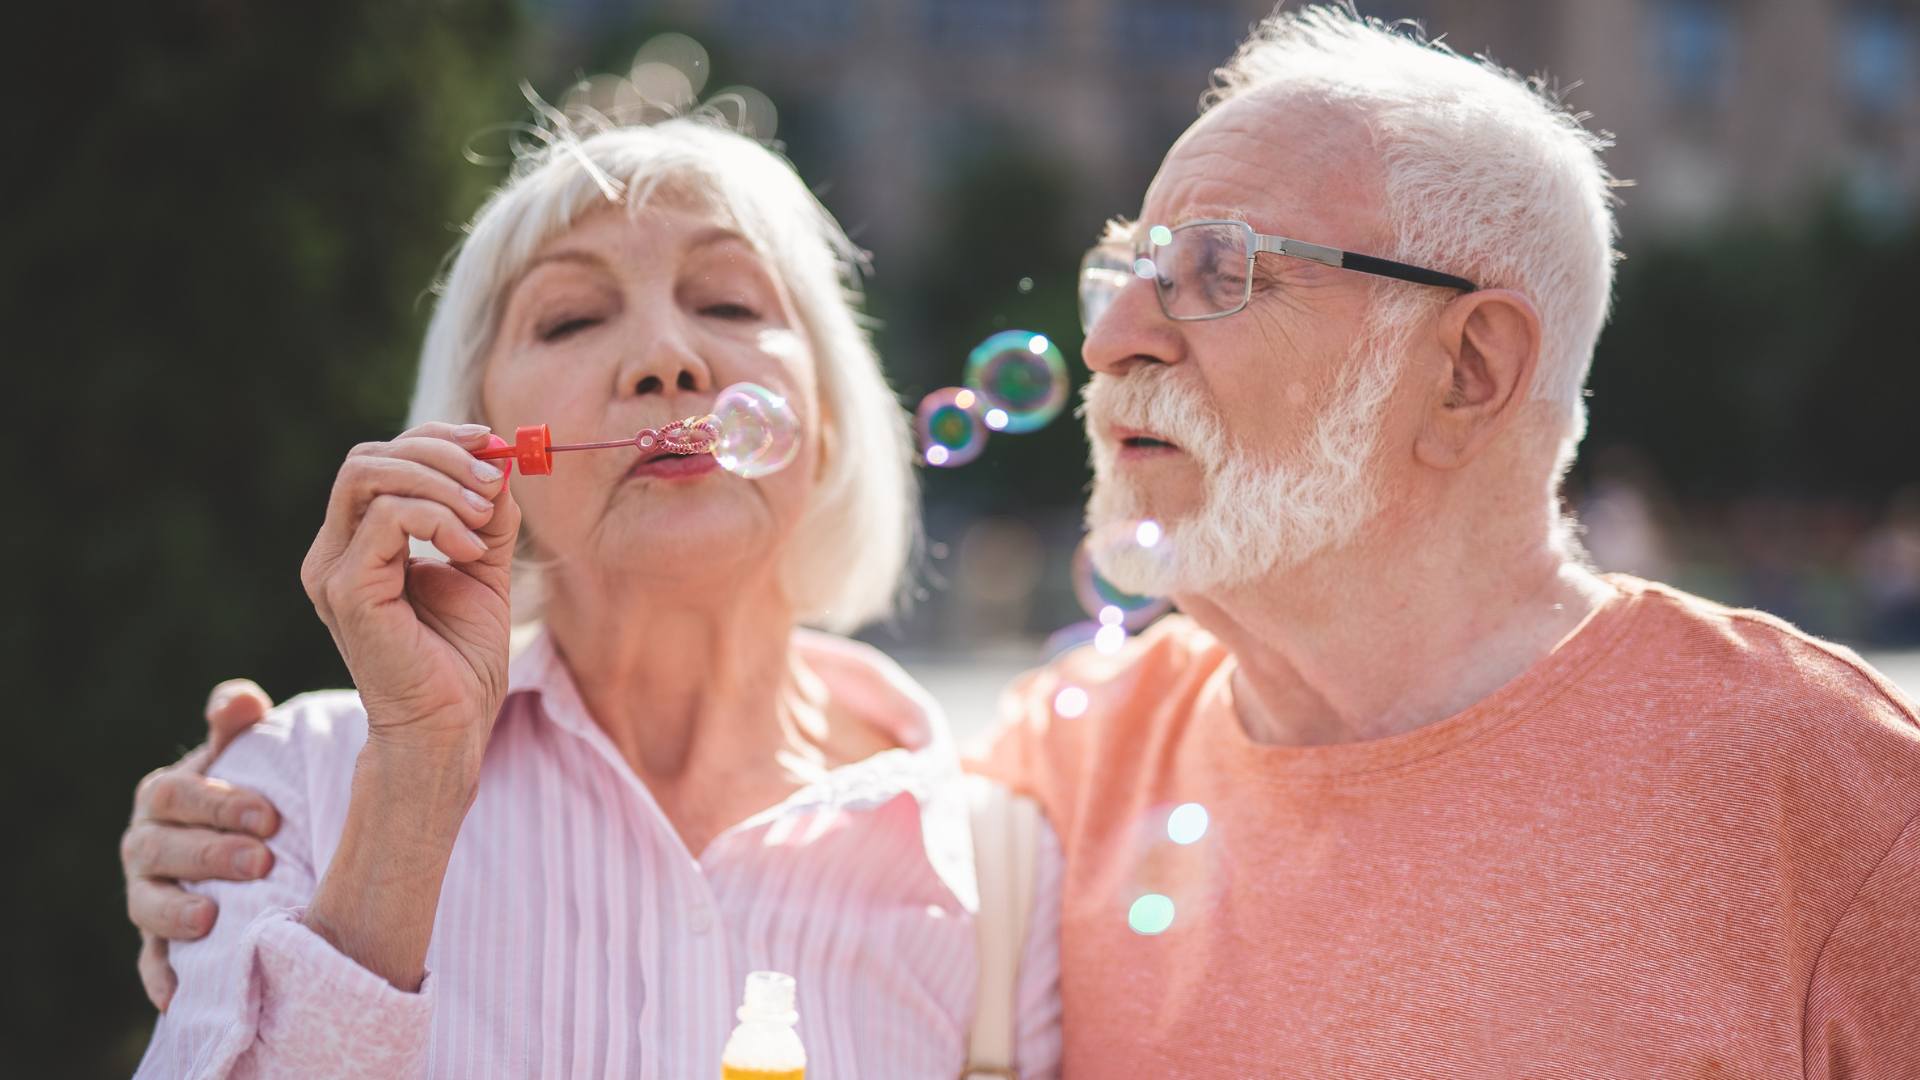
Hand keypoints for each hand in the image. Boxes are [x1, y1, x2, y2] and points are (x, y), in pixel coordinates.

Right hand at [123, 679, 279, 1009]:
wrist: (259, 847)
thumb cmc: (253, 792)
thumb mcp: (248, 754)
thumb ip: (238, 723)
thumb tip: (241, 701)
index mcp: (165, 797)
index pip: (176, 795)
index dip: (218, 804)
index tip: (270, 816)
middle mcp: (147, 846)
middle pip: (161, 849)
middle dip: (210, 854)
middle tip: (262, 860)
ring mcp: (150, 895)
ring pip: (147, 906)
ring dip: (176, 912)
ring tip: (212, 918)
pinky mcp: (161, 942)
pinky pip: (153, 963)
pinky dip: (162, 978)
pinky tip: (180, 994)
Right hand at [300, 423, 520, 767]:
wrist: (449, 728)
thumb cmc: (461, 661)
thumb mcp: (483, 571)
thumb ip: (486, 517)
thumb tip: (501, 463)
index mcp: (359, 543)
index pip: (381, 459)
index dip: (435, 441)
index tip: (490, 444)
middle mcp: (334, 552)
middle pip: (368, 458)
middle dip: (440, 454)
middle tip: (494, 481)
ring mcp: (332, 570)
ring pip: (371, 476)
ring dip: (442, 483)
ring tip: (484, 521)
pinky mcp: (345, 590)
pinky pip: (387, 519)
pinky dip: (438, 520)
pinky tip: (468, 553)